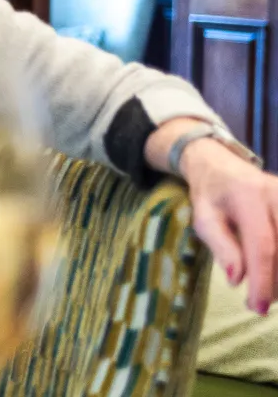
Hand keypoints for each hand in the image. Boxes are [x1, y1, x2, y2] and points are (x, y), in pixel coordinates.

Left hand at [175, 131, 277, 314]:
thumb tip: (236, 280)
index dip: (263, 279)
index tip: (257, 307)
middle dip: (276, 283)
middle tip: (259, 303)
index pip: (263, 244)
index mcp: (249, 196)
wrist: (223, 166)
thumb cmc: (211, 196)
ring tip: (268, 291)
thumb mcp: (204, 218)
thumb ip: (221, 246)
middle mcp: (277, 194)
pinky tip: (275, 276)